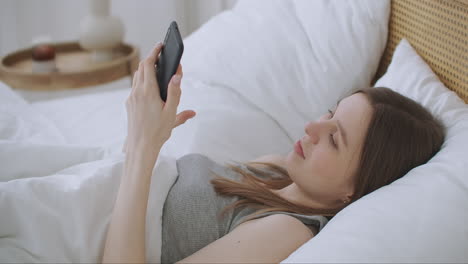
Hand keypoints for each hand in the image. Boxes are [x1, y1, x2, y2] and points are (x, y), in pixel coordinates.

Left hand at [123, 42, 195, 157]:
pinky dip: (143, 81)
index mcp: (148, 92)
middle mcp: (137, 92)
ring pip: (137, 77)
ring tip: (157, 69)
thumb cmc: (158, 132)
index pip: (148, 64)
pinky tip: (151, 88)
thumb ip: (175, 92)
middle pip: (141, 67)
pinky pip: (135, 87)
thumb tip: (177, 76)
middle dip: (151, 58)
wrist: (140, 146)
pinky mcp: (129, 104)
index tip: (161, 45)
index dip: (154, 52)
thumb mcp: (171, 113)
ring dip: (146, 69)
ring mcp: (131, 98)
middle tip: (161, 55)